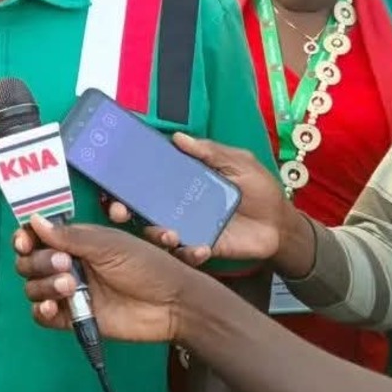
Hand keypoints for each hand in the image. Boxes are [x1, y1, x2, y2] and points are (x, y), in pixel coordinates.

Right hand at [15, 215, 194, 342]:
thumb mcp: (108, 244)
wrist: (171, 303)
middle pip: (29, 263)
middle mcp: (67, 265)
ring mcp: (69, 293)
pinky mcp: (73, 319)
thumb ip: (69, 236)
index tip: (25, 242)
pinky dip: (41, 311)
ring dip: (44, 285)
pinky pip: (43, 316)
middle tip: (66, 265)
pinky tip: (52, 307)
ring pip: (33, 288)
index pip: (37, 238)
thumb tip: (33, 220)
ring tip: (70, 286)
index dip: (25, 239)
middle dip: (39, 262)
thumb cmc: (145, 265)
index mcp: (74, 242)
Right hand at [105, 134, 288, 265]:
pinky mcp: (201, 247)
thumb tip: (178, 137)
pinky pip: (184, 253)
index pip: (147, 177)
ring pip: (155, 232)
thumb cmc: (260, 189)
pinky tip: (200, 248)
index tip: (109, 176)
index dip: (126, 177)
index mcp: (183, 179)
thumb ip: (211, 151)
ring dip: (153, 234)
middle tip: (119, 209)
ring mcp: (187, 226)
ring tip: (167, 234)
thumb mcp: (239, 162)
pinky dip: (187, 253)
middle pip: (139, 206)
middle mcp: (177, 203)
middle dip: (121, 208)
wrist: (282, 225)